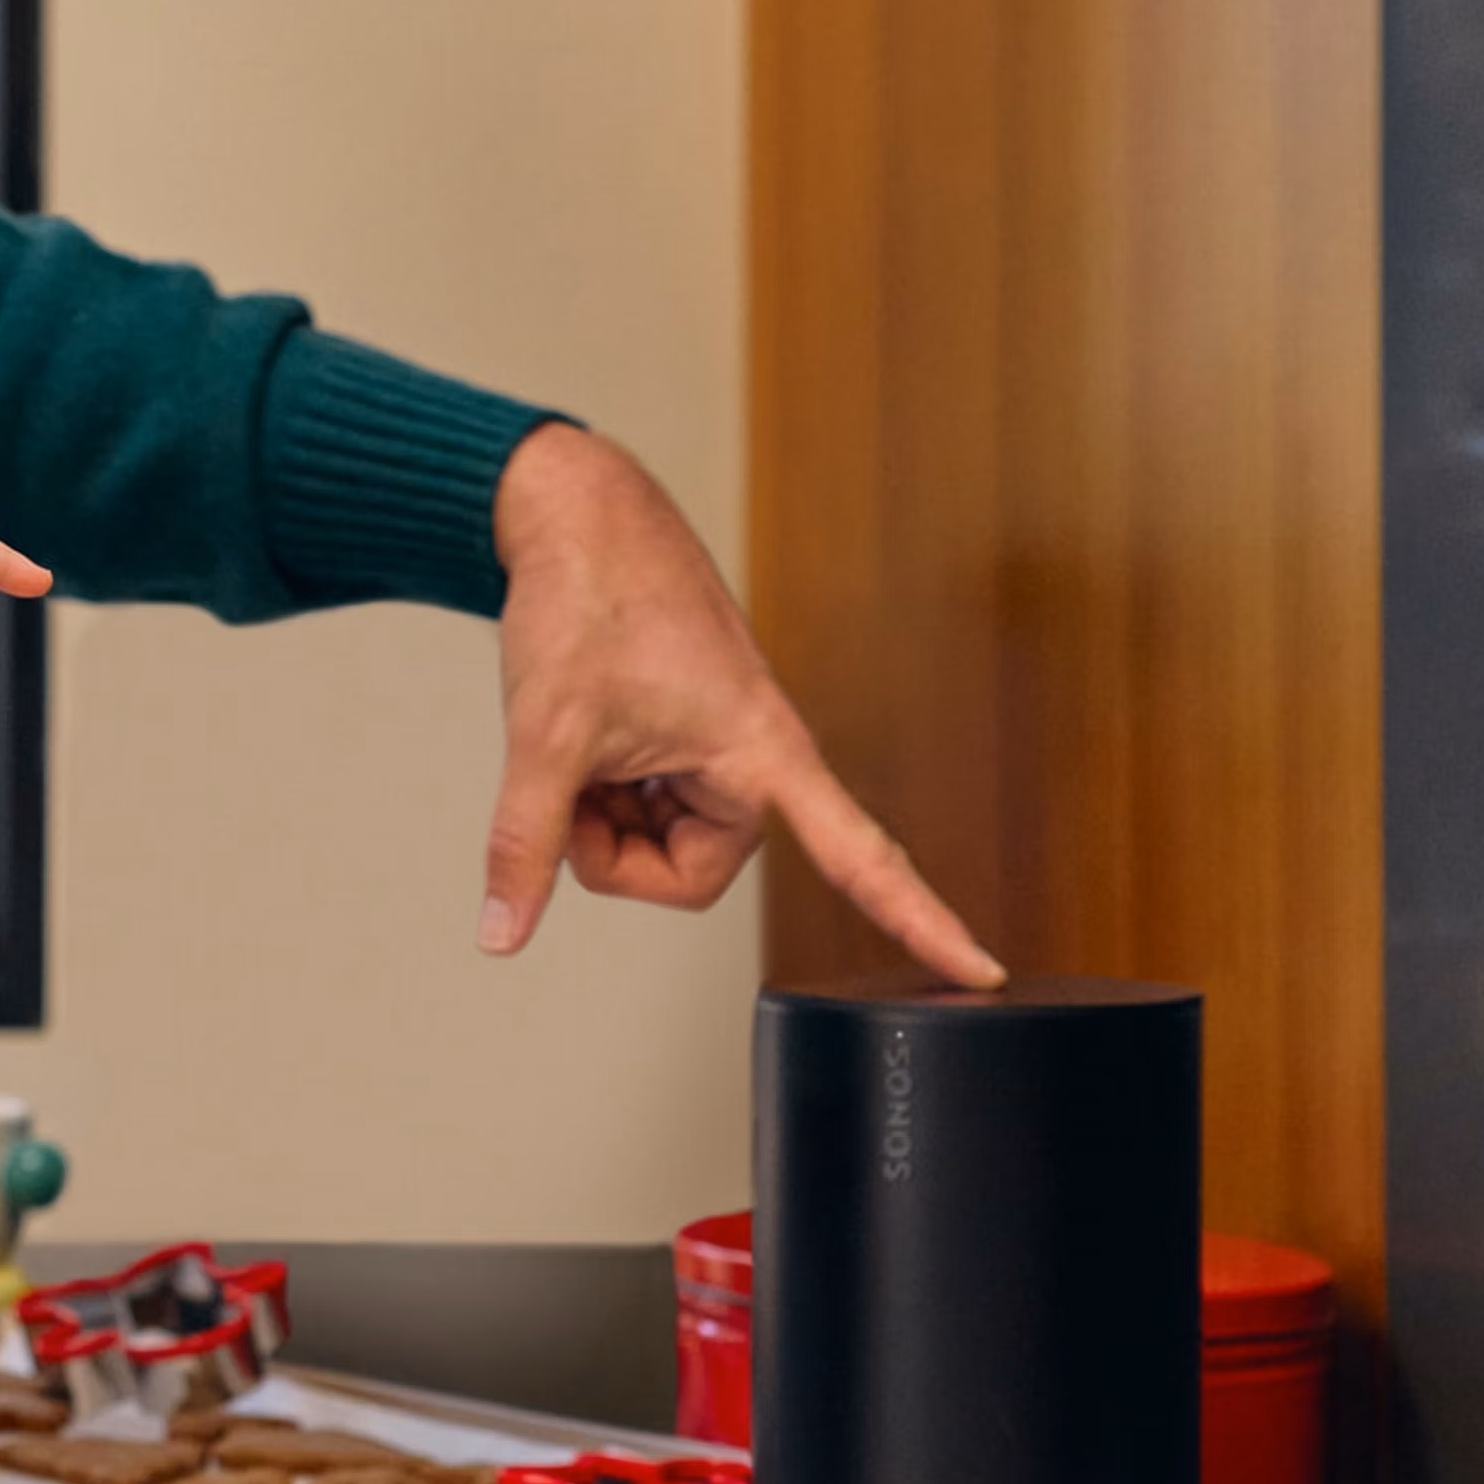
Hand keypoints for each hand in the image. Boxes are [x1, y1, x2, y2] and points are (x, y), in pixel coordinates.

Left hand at [482, 423, 1000, 987]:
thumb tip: (502, 935)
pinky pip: (644, 805)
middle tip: (569, 786)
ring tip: (576, 740)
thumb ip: (527, 842)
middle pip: (691, 873)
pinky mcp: (681, 740)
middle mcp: (753, 757)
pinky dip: (598, 787)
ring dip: (601, 814)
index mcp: (760, 753)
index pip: (858, 854)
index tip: (981, 969)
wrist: (573, 514)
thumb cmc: (588, 599)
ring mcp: (714, 750)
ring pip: (659, 843)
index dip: (920, 916)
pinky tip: (577, 736)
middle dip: (615, 849)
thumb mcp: (545, 734)